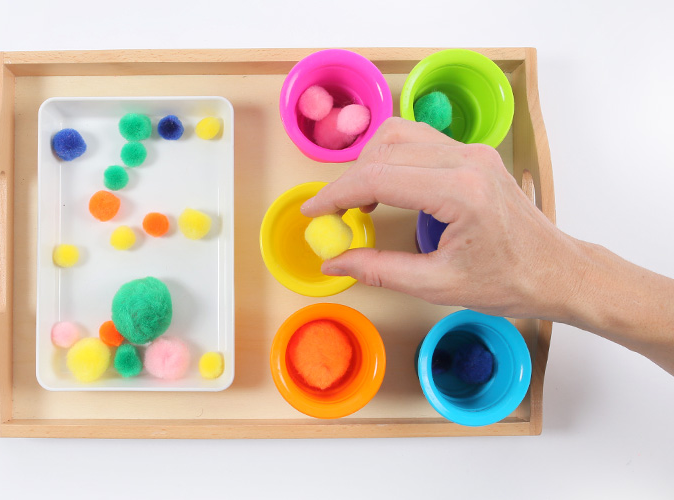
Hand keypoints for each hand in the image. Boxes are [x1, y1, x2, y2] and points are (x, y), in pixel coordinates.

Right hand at [300, 117, 579, 319]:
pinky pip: (419, 140)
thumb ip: (379, 269)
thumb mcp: (437, 285)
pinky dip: (392, 158)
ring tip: (360, 201)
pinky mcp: (474, 154)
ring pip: (400, 134)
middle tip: (335, 215)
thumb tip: (334, 263)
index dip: (336, 194)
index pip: (379, 177)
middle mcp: (467, 160)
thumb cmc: (509, 282)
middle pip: (385, 149)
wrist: (558, 271)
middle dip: (350, 180)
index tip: (312, 213)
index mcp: (460, 191)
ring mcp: (473, 152)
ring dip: (370, 163)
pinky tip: (388, 188)